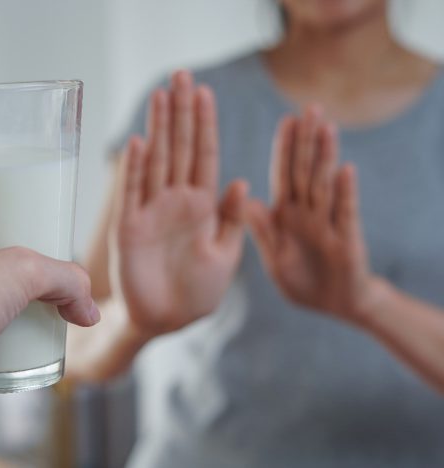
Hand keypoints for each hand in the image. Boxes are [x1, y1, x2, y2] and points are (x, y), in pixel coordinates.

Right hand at [113, 70, 248, 335]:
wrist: (165, 322)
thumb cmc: (198, 293)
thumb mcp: (225, 256)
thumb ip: (232, 220)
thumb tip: (243, 181)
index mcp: (202, 207)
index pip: (205, 155)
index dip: (205, 125)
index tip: (206, 92)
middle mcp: (176, 202)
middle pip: (179, 148)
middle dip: (181, 112)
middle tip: (181, 75)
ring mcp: (151, 212)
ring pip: (157, 161)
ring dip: (159, 128)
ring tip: (161, 94)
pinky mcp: (129, 229)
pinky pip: (133, 193)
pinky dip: (135, 169)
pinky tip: (139, 142)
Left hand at [247, 106, 377, 323]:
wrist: (333, 307)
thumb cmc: (302, 282)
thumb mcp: (275, 258)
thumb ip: (262, 230)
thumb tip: (244, 198)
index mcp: (285, 215)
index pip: (284, 175)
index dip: (285, 149)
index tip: (286, 120)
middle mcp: (307, 213)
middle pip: (306, 171)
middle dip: (307, 141)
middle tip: (310, 108)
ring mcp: (328, 224)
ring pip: (324, 185)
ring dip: (324, 157)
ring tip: (326, 127)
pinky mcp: (346, 240)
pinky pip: (344, 214)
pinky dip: (344, 193)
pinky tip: (345, 169)